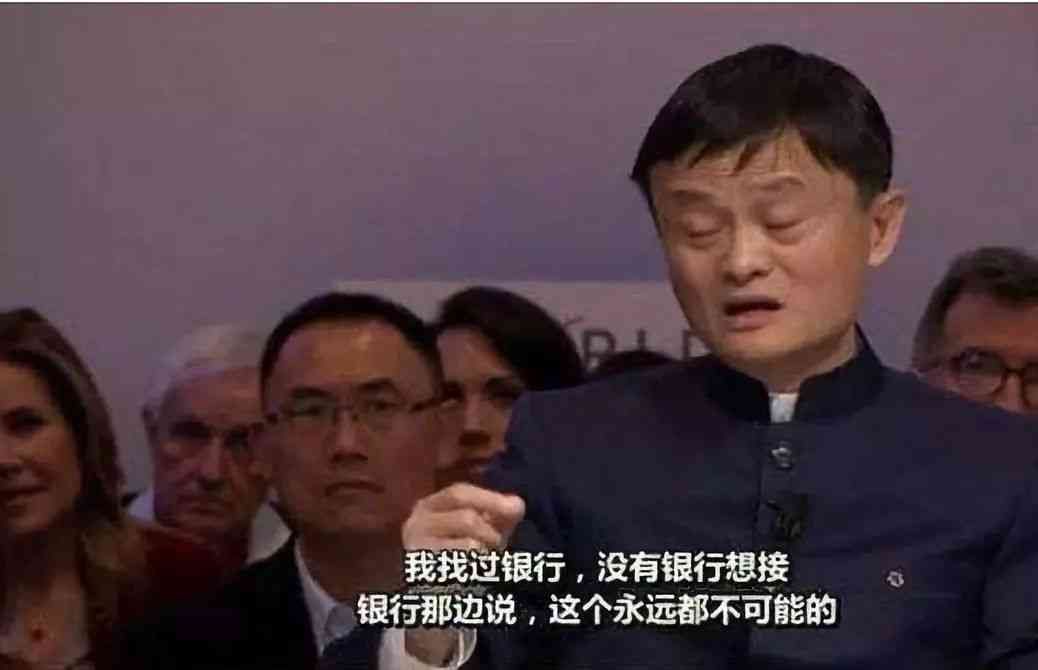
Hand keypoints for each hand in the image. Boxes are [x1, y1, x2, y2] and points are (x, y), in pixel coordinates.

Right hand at [400, 483, 524, 664]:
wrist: (438, 594)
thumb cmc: (463, 553)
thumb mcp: (484, 527)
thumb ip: (501, 514)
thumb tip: (517, 504)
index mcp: (430, 506)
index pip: (459, 493)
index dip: (489, 499)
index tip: (516, 509)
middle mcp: (416, 523)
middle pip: (465, 518)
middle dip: (491, 531)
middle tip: (499, 544)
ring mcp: (417, 550)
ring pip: (469, 545)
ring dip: (487, 553)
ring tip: (486, 560)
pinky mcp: (425, 576)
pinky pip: (465, 569)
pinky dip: (479, 569)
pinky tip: (478, 573)